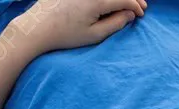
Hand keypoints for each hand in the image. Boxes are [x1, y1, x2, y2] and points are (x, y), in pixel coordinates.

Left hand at [17, 0, 145, 53]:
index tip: (141, 14)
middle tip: (140, 6)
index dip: (136, 6)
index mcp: (96, 1)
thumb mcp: (94, 35)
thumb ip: (115, 23)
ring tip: (126, 4)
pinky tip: (110, 3)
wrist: (37, 27)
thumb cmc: (65, 35)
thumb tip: (129, 14)